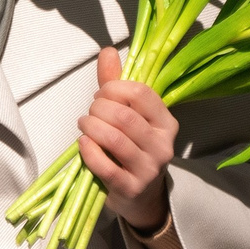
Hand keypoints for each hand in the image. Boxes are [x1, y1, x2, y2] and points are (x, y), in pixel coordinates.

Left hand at [77, 45, 179, 232]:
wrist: (141, 197)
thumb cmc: (132, 149)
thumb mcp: (129, 116)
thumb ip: (116, 85)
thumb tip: (107, 51)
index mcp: (166, 122)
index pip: (142, 94)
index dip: (115, 88)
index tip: (102, 93)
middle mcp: (163, 145)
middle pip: (125, 116)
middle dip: (99, 108)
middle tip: (90, 112)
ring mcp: (149, 169)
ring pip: (115, 139)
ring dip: (91, 127)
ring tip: (84, 125)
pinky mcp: (131, 188)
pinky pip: (105, 165)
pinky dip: (88, 151)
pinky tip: (83, 144)